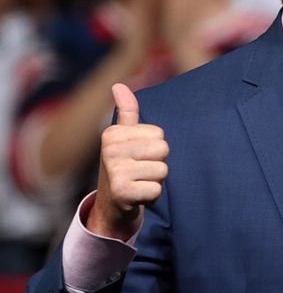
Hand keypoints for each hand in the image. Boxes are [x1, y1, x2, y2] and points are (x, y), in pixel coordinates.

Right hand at [87, 83, 168, 239]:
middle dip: (158, 164)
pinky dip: (152, 196)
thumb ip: (127, 111)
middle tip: (140, 172)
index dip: (155, 148)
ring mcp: (114, 171)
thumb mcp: (123, 138)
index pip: (159, 134)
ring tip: (139, 183)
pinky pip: (157, 189)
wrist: (111, 207)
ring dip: (156, 180)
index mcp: (113, 133)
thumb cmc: (124, 167)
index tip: (138, 157)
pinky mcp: (122, 192)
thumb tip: (119, 85)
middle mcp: (110, 150)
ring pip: (162, 170)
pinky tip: (138, 196)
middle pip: (163, 150)